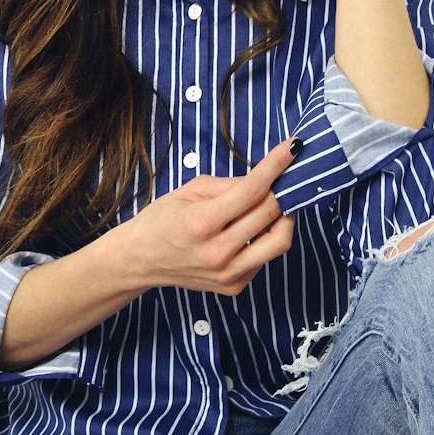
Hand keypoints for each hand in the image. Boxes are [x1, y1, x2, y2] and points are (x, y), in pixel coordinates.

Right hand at [119, 137, 297, 297]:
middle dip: (282, 188)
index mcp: (201, 223)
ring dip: (284, 217)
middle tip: (282, 177)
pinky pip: (265, 258)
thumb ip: (230, 184)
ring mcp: (227, 274)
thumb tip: (265, 180)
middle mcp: (217, 252)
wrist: (140, 260)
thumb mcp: (189, 190)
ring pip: (279, 241)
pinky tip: (251, 229)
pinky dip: (266, 238)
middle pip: (271, 213)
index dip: (277, 165)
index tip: (293, 148)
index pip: (252, 190)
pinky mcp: (234, 286)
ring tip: (274, 204)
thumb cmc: (161, 220)